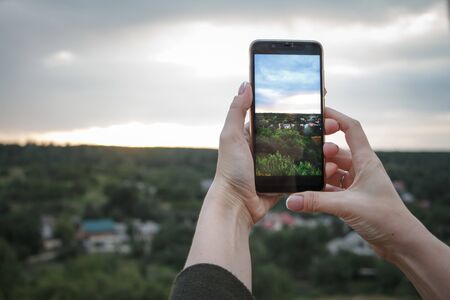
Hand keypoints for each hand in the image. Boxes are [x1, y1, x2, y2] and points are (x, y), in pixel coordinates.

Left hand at [212, 82, 339, 226]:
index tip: (316, 97)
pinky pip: (303, 171)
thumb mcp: (230, 137)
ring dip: (318, 146)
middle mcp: (266, 147)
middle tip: (332, 123)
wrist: (236, 205)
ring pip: (302, 151)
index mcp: (254, 134)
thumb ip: (237, 111)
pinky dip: (316, 168)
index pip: (278, 115)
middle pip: (295, 132)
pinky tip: (329, 162)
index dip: (296, 106)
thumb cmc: (231, 170)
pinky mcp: (284, 180)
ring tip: (332, 143)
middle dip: (314, 126)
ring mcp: (276, 164)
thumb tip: (246, 84)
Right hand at [286, 107, 421, 259]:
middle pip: (337, 150)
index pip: (351, 129)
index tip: (318, 111)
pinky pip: (332, 186)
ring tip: (304, 174)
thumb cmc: (384, 218)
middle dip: (321, 151)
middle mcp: (362, 168)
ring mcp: (357, 182)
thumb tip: (291, 200)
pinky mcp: (353, 197)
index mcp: (366, 160)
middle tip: (304, 152)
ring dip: (320, 172)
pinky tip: (308, 192)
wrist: (400, 242)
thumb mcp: (347, 206)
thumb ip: (316, 201)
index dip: (336, 117)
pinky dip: (321, 188)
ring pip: (333, 170)